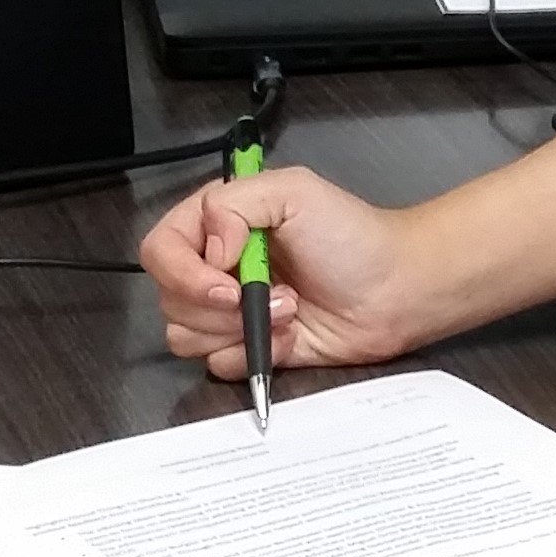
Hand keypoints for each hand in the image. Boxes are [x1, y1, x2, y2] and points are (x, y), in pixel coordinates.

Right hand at [137, 165, 453, 379]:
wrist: (395, 290)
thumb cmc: (351, 236)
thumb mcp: (293, 192)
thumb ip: (233, 205)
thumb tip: (210, 251)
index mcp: (215, 224)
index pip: (160, 251)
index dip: (184, 274)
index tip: (228, 281)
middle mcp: (215, 268)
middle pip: (169, 299)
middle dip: (221, 306)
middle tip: (278, 292)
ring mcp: (230, 312)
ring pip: (186, 336)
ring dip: (240, 329)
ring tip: (289, 309)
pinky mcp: (250, 348)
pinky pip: (218, 364)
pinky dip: (253, 354)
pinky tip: (289, 336)